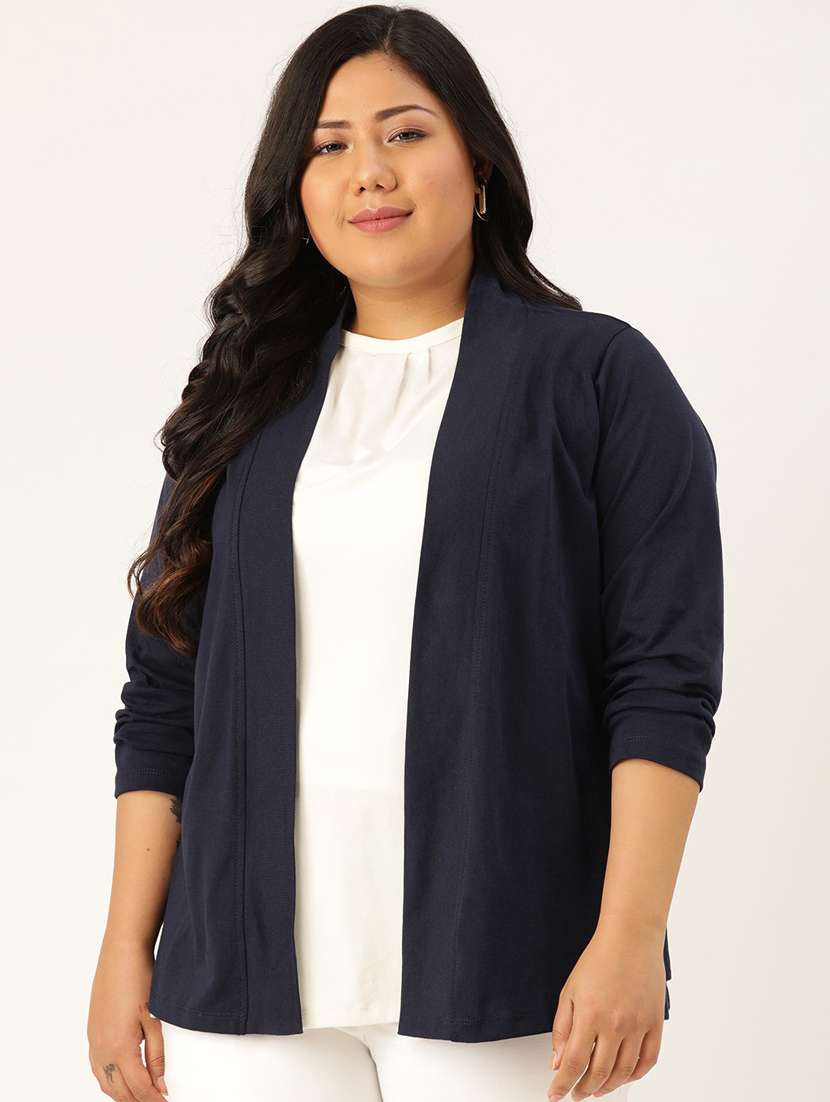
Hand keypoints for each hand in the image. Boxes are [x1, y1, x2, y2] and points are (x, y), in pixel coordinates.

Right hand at [87, 938, 168, 1099]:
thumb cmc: (139, 979)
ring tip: (144, 1095)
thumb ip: (157, 1055)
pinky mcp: (92, 1034)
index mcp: (119, 1048)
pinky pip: (98, 1069)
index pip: (139, 1088)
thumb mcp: (154, 1019)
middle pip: (121, 1092)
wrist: (121, 953)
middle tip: (158, 1099)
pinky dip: (111, 1081)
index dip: (154, 1099)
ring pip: (107, 1084)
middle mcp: (102, 1050)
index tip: (167, 1101)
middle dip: (139, 1100)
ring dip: (124, 1094)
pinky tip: (123, 1078)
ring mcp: (94, 1042)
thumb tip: (160, 1084)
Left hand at [547, 919, 665, 1099]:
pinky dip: (635, 1075)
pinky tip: (624, 1077)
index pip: (574, 1064)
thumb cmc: (599, 960)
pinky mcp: (655, 1023)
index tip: (556, 1094)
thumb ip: (562, 1028)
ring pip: (623, 1072)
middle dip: (584, 1089)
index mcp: (590, 1016)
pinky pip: (648, 1060)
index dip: (563, 1084)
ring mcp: (638, 1026)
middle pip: (598, 1073)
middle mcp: (615, 1025)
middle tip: (576, 1093)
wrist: (631, 938)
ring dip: (608, 1087)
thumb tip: (557, 1061)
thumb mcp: (570, 991)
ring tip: (596, 1089)